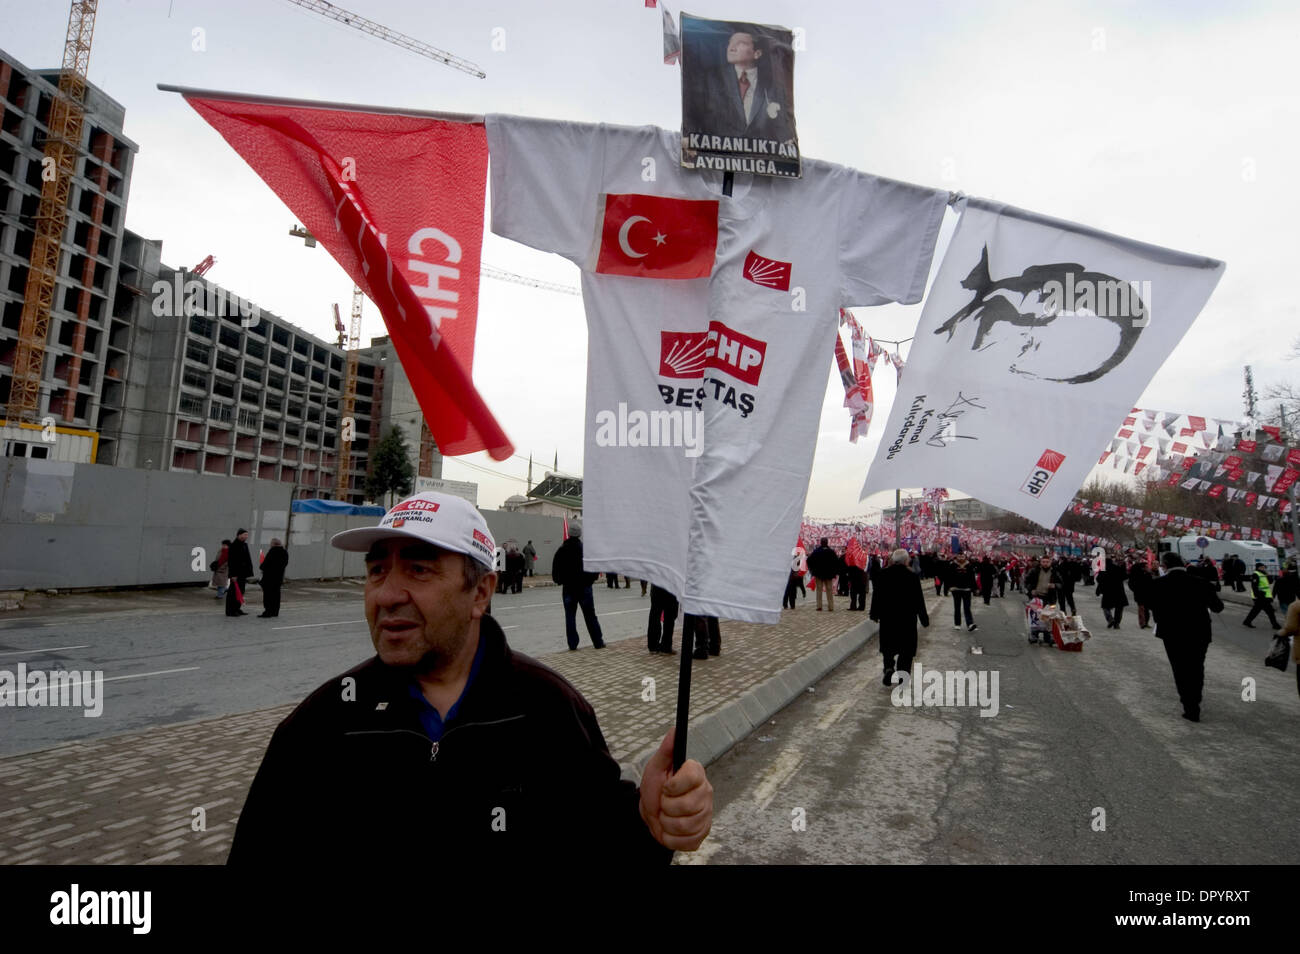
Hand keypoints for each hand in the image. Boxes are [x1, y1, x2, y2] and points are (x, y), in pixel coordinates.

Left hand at [639, 728, 712, 850]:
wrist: (652, 813)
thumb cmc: (655, 788)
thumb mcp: (656, 767)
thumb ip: (666, 750)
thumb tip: (674, 730)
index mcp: (696, 774)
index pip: (692, 778)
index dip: (673, 786)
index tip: (665, 787)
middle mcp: (706, 792)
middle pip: (686, 806)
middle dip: (666, 807)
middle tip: (664, 803)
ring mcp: (706, 814)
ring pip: (685, 825)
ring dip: (666, 823)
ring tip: (666, 816)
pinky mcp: (703, 833)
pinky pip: (687, 841)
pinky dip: (672, 838)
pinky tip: (671, 829)